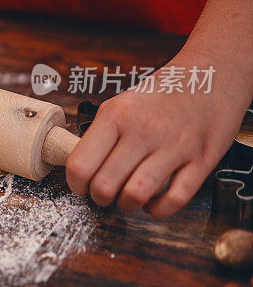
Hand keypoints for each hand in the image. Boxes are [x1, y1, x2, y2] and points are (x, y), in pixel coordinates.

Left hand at [66, 50, 249, 217]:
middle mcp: (143, 130)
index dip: (76, 184)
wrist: (210, 76)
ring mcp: (174, 146)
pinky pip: (174, 200)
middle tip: (103, 193)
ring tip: (127, 197)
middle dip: (99, 198)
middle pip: (105, 185)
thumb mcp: (121, 104)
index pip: (80, 164)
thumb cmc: (161, 95)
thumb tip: (80, 167)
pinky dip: (158, 210)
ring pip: (136, 195)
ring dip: (126, 205)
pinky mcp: (202, 160)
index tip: (81, 186)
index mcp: (116, 115)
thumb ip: (101, 134)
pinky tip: (153, 202)